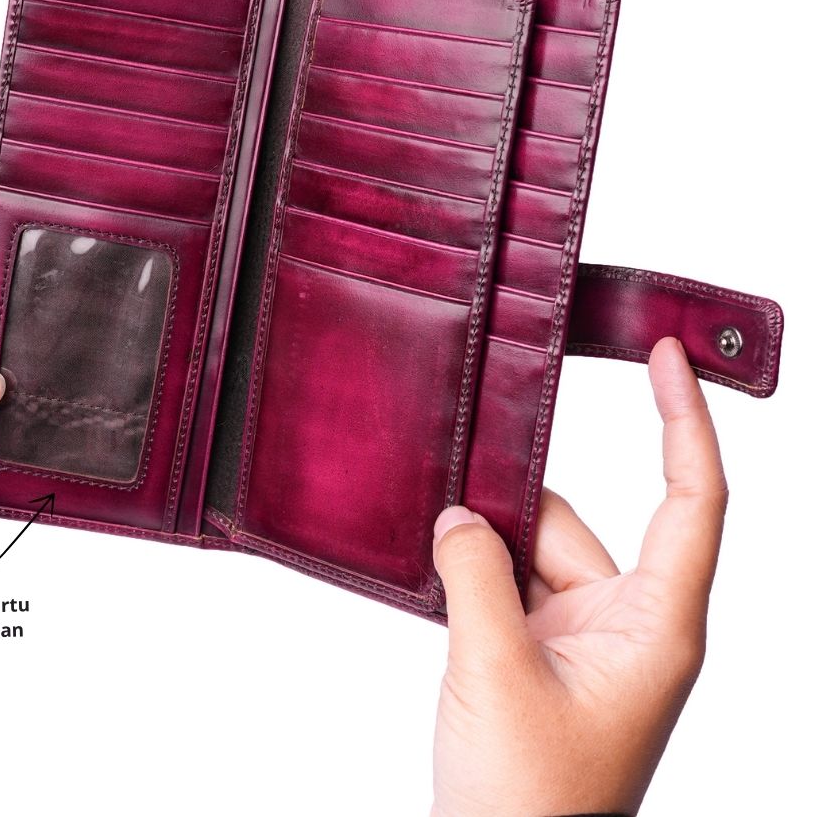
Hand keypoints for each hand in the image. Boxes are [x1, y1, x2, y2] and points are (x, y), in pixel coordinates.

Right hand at [431, 337, 725, 816]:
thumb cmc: (531, 804)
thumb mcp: (496, 671)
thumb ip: (477, 575)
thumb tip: (458, 516)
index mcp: (657, 627)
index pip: (692, 500)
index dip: (684, 420)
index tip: (669, 357)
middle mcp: (630, 624)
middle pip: (578, 522)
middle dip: (512, 510)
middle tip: (452, 498)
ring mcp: (585, 638)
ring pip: (535, 548)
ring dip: (485, 544)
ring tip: (438, 557)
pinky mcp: (546, 650)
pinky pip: (513, 580)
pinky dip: (477, 570)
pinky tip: (440, 573)